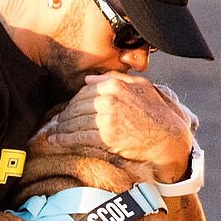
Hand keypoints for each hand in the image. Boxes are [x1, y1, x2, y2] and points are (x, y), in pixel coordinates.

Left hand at [34, 72, 196, 183]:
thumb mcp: (140, 87)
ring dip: (62, 127)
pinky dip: (62, 139)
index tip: (68, 108)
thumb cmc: (157, 111)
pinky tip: (53, 140)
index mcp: (115, 85)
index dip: (74, 102)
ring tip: (54, 131)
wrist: (167, 136)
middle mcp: (108, 99)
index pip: (85, 91)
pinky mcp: (105, 136)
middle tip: (57, 121)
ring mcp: (106, 118)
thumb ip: (114, 79)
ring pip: (75, 121)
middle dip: (65, 115)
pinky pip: (77, 136)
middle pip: (77, 106)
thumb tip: (88, 80)